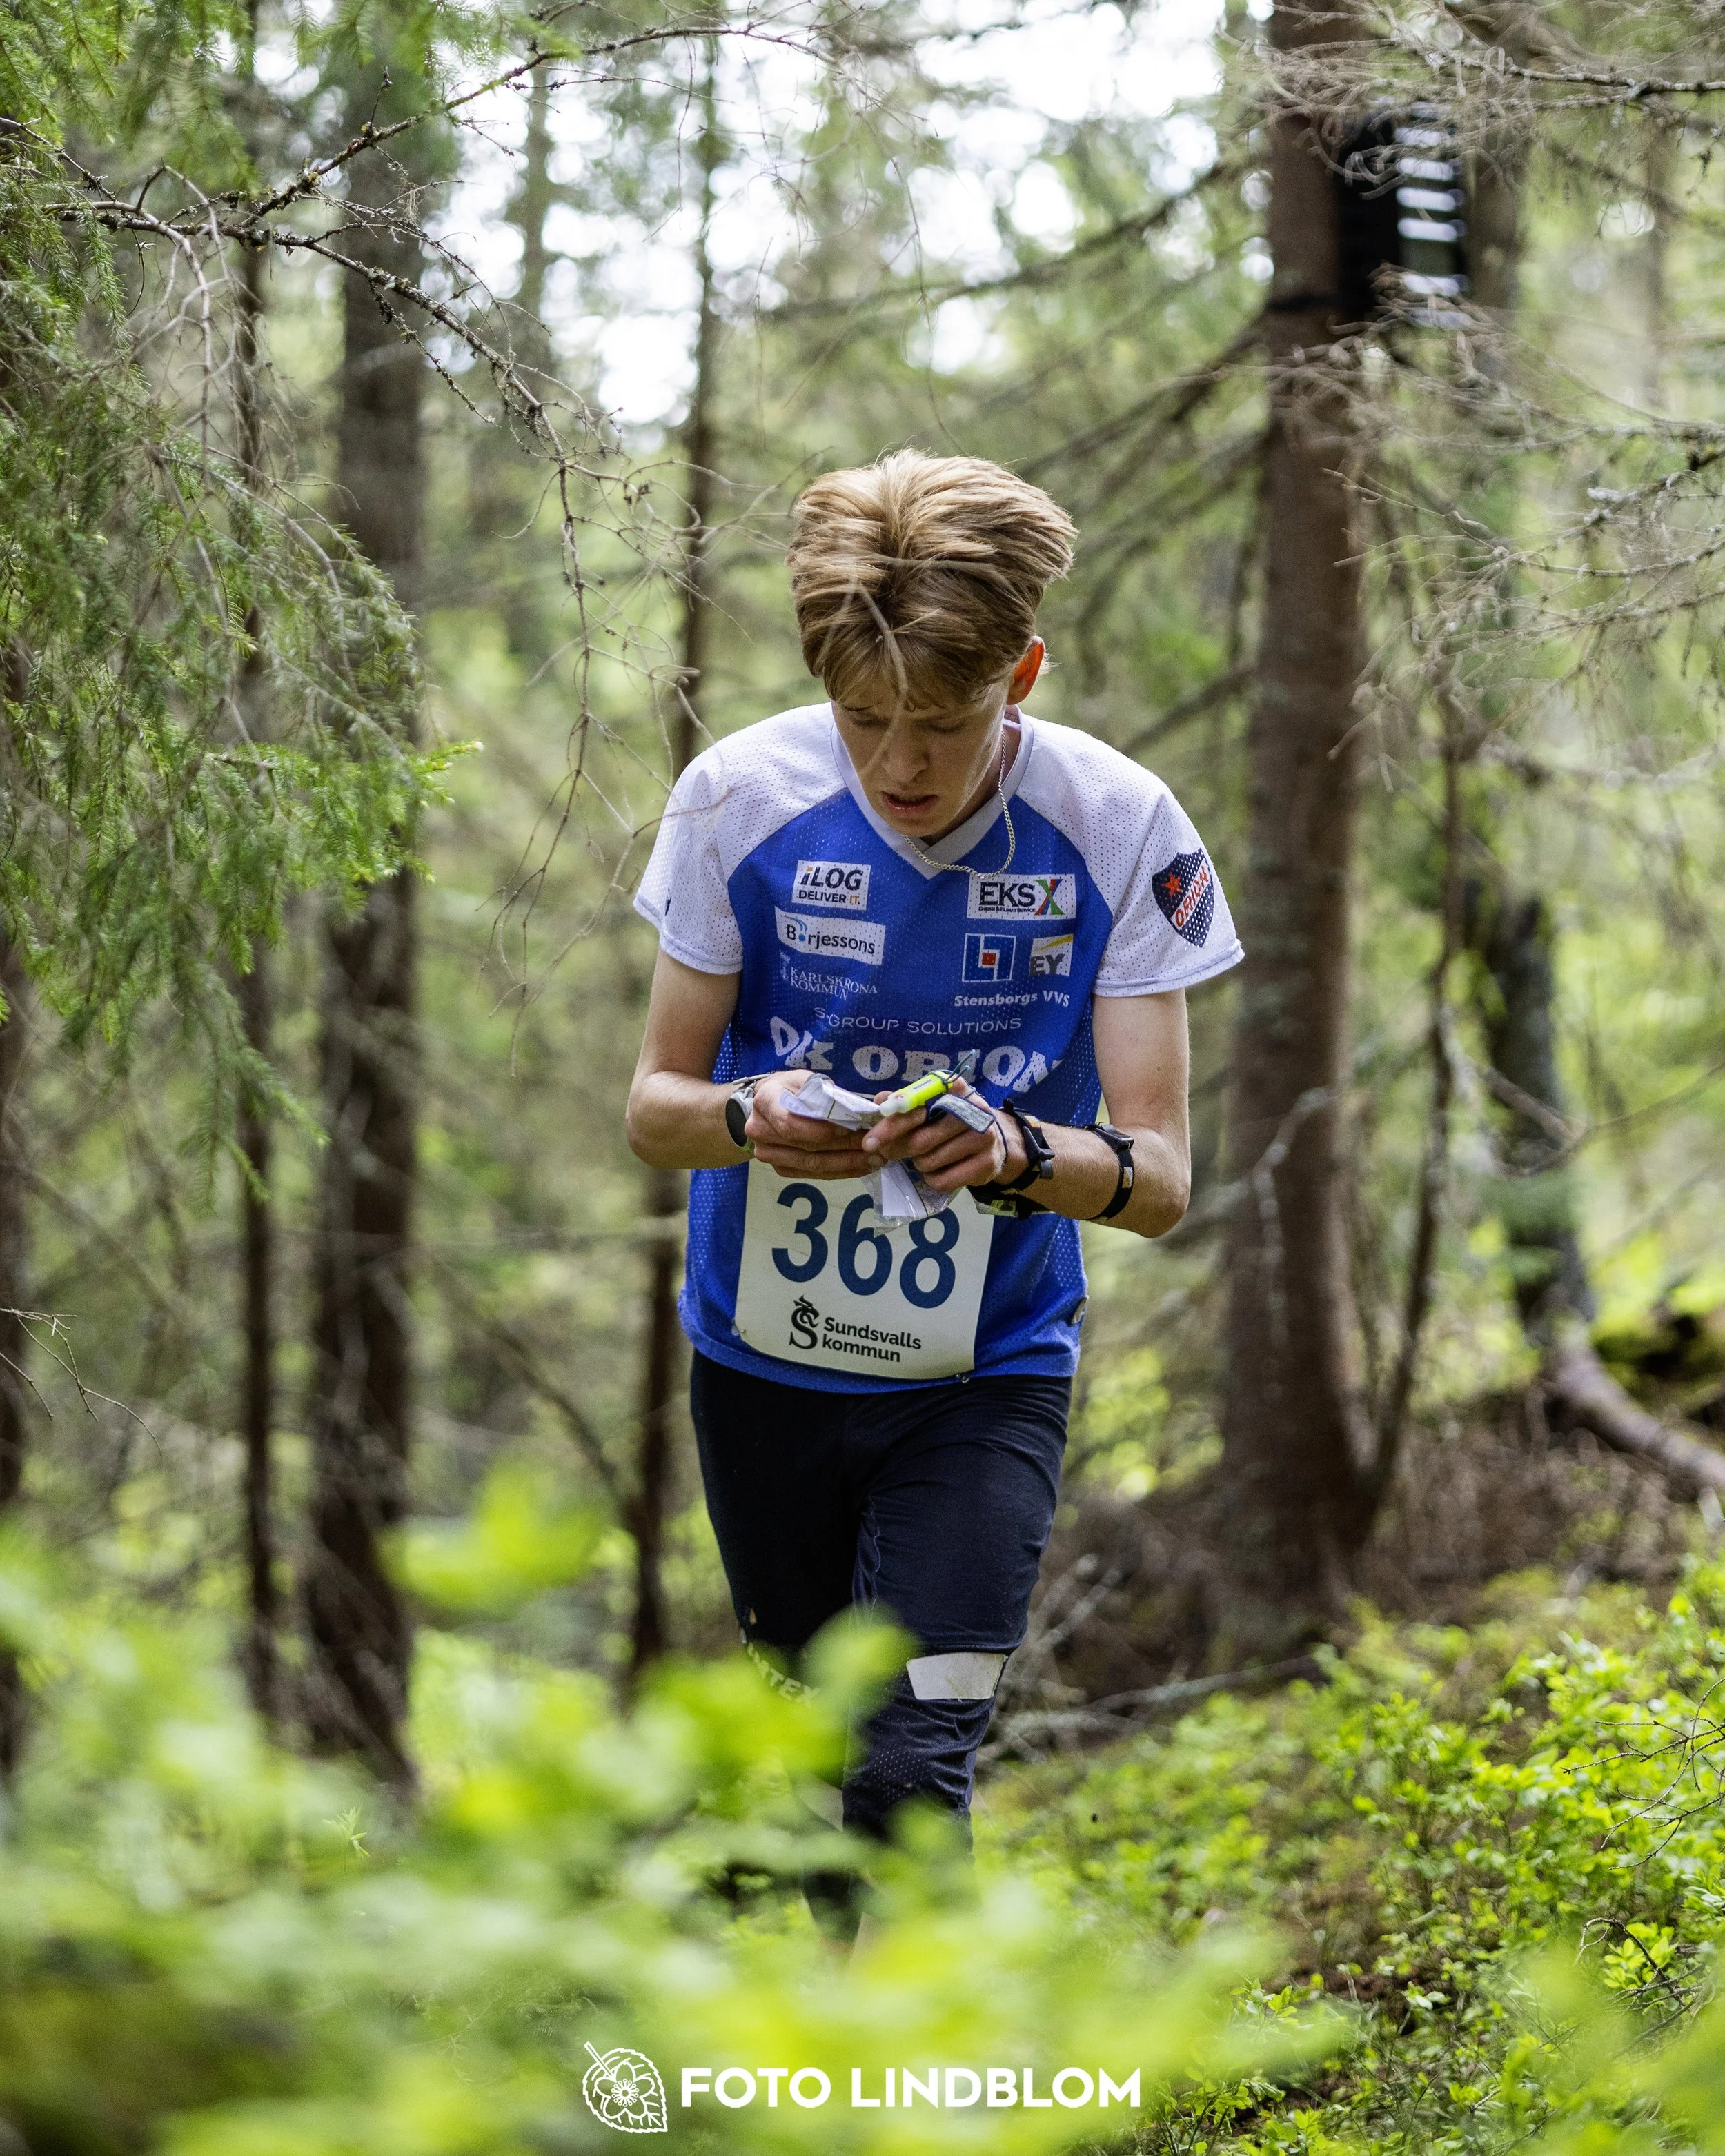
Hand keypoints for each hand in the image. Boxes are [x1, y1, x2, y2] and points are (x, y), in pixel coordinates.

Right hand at [746, 1070, 873, 1180]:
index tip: (851, 1128)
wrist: (767, 1104)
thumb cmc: (791, 1088)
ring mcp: (768, 1154)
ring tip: (875, 1159)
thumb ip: (826, 1095)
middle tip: (875, 1145)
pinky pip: (813, 1174)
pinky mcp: (781, 1168)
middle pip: (807, 1147)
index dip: (823, 1130)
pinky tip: (861, 1167)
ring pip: (812, 1165)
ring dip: (847, 1164)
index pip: (792, 1124)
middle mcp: (761, 1131)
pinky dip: (840, 1171)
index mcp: (766, 1102)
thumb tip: (857, 1113)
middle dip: (845, 1148)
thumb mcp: (807, 1080)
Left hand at [860, 1077, 1026, 1194]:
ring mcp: (983, 1138)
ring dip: (917, 1164)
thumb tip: (880, 1100)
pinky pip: (942, 1180)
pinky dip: (931, 1179)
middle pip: (920, 1140)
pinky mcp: (986, 1164)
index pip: (916, 1108)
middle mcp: (973, 1110)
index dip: (892, 1125)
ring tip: (923, 1158)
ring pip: (929, 1161)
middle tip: (887, 1155)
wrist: (994, 1145)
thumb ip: (905, 1104)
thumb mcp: (932, 1108)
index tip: (870, 1142)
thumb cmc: (953, 1123)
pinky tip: (937, 1171)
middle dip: (897, 1150)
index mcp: (955, 1089)